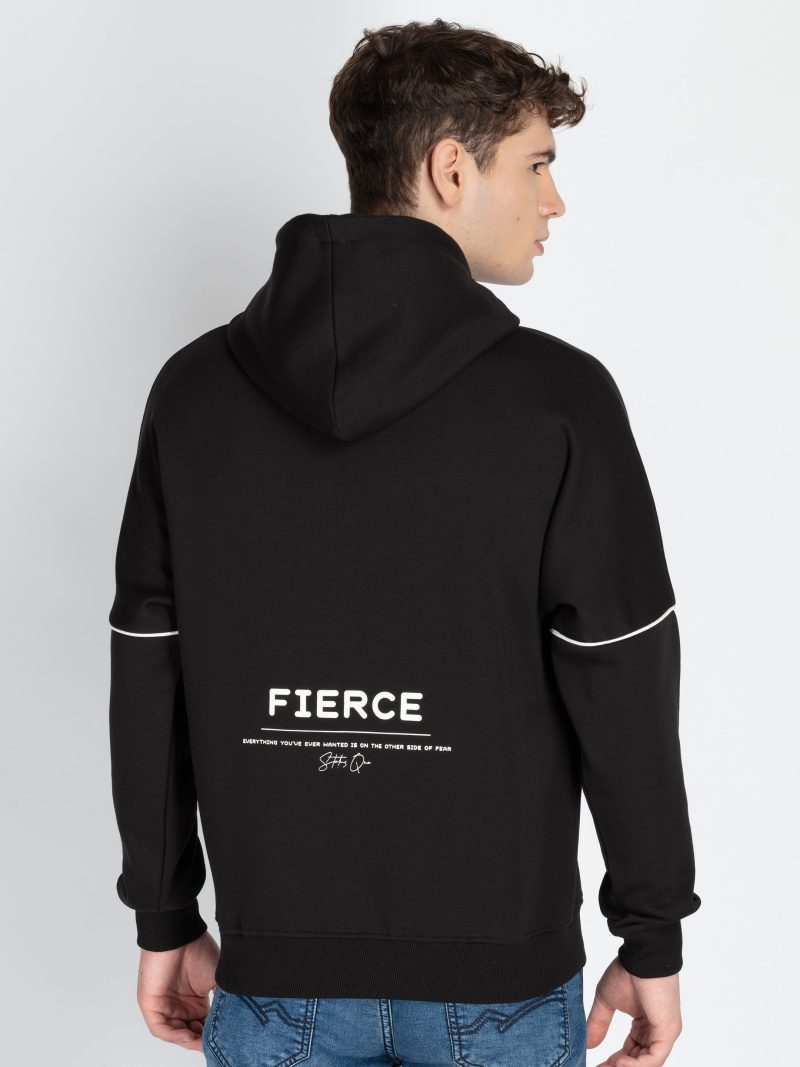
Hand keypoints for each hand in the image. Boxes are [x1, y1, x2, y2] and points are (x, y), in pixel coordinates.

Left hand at [136, 929, 219, 1051]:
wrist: (179, 934)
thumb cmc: (199, 951)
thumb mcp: (218, 979)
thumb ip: (223, 1002)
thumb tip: (234, 1022)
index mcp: (197, 1002)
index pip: (205, 1026)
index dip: (215, 1035)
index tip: (229, 1040)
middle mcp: (181, 1007)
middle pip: (191, 1034)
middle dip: (203, 1042)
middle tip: (216, 1046)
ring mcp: (165, 1007)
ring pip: (177, 1034)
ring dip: (190, 1042)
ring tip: (203, 1044)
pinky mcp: (152, 1006)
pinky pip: (161, 1028)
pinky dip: (175, 1036)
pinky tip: (188, 1036)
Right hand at [587, 957, 682, 1065]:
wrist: (641, 956)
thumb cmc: (627, 972)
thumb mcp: (606, 1001)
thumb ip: (599, 1023)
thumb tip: (588, 1044)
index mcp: (645, 1025)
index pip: (631, 1053)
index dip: (613, 1063)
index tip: (595, 1066)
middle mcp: (657, 1032)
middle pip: (638, 1061)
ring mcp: (664, 1033)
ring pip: (647, 1064)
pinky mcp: (668, 1032)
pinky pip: (653, 1059)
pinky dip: (636, 1066)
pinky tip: (618, 1063)